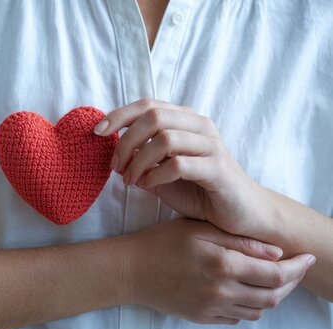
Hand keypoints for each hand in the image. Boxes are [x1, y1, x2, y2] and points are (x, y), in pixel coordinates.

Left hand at [95, 99, 266, 236]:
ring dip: (138, 161)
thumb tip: (113, 152)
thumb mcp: (162, 173)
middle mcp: (200, 127)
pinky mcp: (218, 169)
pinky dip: (156, 175)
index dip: (119, 115)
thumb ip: (141, 159)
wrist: (240, 215)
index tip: (96, 132)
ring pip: (164, 139)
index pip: (147, 105)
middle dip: (126, 141)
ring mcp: (211, 146)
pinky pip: (179, 165)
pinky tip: (149, 186)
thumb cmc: (199, 191)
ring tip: (130, 180)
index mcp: (186, 121)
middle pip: (153, 117)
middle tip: (114, 166)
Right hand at [125, 218, 315, 323]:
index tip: (306, 257)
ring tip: (270, 279)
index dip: (298, 267)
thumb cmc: (162, 243)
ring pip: (257, 310)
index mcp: (224, 265)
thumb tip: (275, 253)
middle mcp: (222, 291)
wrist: (131, 270)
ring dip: (271, 296)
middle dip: (291, 283)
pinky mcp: (202, 317)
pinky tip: (243, 290)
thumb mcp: (199, 230)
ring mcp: (212, 308)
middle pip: (273, 296)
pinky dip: (248, 306)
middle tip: (294, 269)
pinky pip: (236, 318)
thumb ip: (239, 242)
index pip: (277, 274)